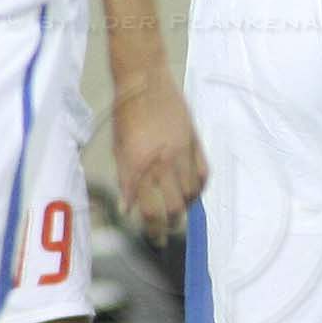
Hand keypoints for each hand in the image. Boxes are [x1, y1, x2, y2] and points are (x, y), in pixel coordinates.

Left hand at [110, 77, 208, 242]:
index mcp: (140, 165)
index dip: (153, 229)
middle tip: (166, 233)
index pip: (150, 209)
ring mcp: (183, 152)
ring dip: (184, 208)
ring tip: (178, 213)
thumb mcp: (118, 149)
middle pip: (174, 207)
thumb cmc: (126, 114)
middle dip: (170, 225)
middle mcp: (164, 162)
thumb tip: (128, 209)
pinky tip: (191, 194)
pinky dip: (198, 189)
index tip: (155, 240)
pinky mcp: (195, 143)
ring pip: (190, 194)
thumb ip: (125, 181)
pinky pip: (203, 175)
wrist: (145, 82)